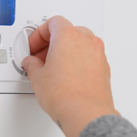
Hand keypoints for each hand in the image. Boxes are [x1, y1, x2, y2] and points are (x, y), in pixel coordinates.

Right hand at [22, 16, 119, 136]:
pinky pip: (89, 58)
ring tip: (54, 68)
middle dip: (53, 43)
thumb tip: (32, 64)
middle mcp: (87, 41)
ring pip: (81, 44)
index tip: (33, 46)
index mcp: (69, 35)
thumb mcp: (38, 77)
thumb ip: (32, 65)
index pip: (53, 23)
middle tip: (41, 56)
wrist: (85, 113)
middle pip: (68, 31)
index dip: (39, 34)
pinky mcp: (104, 68)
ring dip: (67, 51)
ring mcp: (98, 54)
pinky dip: (79, 61)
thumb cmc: (65, 94)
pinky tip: (67, 76)